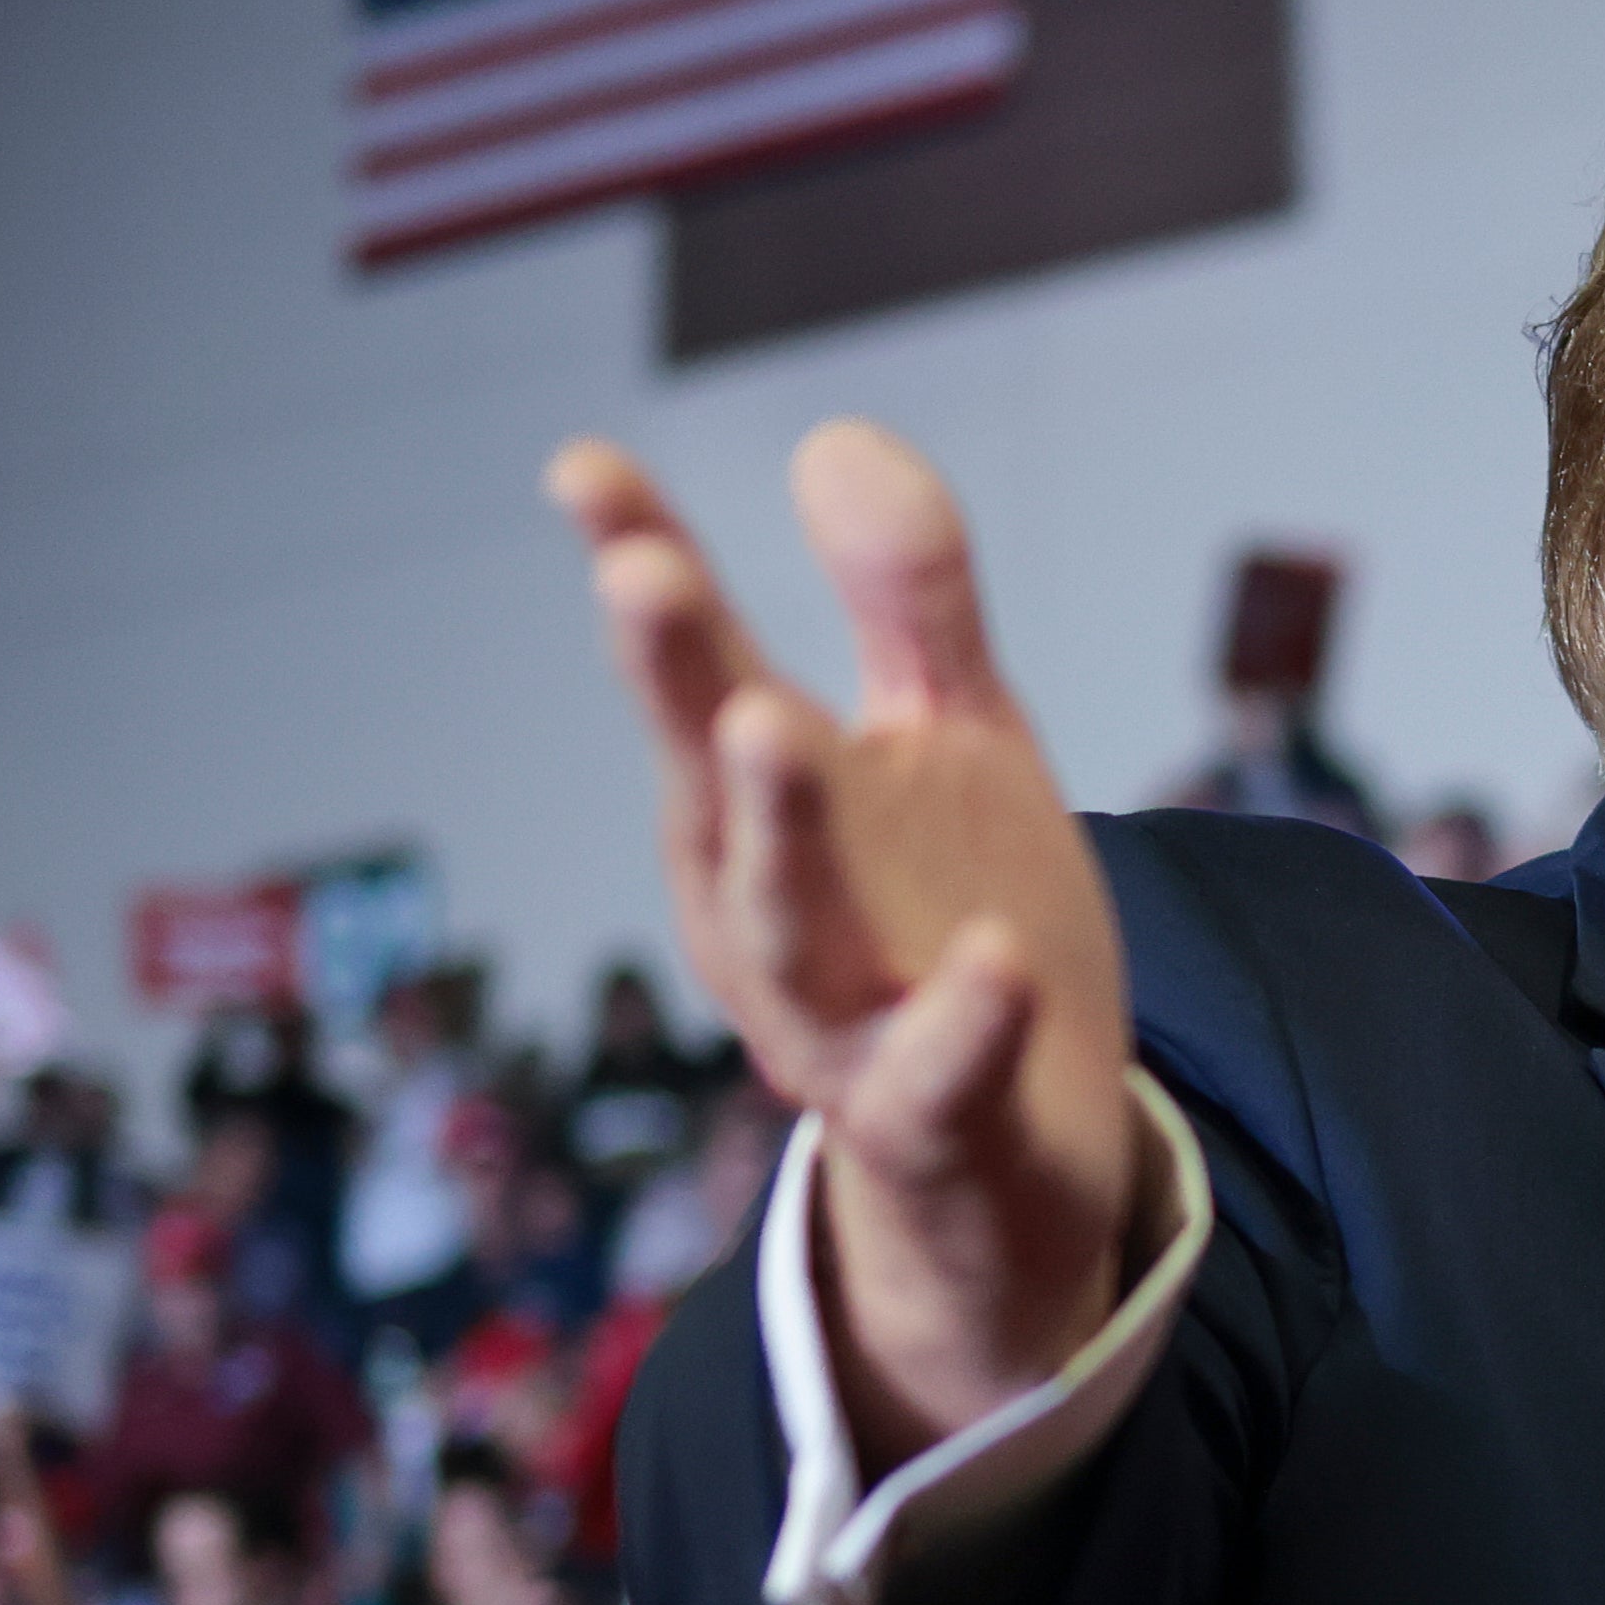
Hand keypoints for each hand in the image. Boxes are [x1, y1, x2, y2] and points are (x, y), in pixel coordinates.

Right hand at [561, 422, 1152, 1462]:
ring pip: (785, 935)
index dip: (640, 567)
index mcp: (762, 809)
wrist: (1021, 1170)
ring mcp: (836, 1024)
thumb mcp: (954, 744)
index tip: (583, 465)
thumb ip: (907, 600)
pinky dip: (958, 1028)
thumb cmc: (957, 931)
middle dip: (675, 680)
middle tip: (643, 568)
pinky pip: (929, 1085)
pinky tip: (995, 963)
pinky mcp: (929, 1125)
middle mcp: (768, 914)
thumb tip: (830, 434)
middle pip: (709, 787)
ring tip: (769, 719)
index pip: (694, 673)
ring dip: (774, 833)